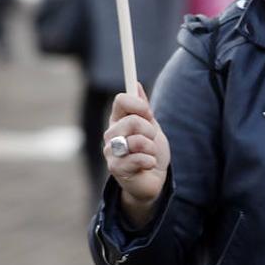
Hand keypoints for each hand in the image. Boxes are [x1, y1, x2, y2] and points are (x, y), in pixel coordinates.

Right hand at [105, 84, 170, 226]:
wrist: (153, 179)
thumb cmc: (151, 152)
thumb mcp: (152, 127)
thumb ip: (143, 108)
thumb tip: (135, 84)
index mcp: (119, 121)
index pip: (121, 100)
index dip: (138, 104)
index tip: (149, 113)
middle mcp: (111, 134)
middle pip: (132, 120)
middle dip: (150, 131)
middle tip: (151, 140)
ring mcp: (111, 152)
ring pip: (136, 141)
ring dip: (151, 148)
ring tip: (149, 155)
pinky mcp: (115, 169)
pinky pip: (139, 158)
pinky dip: (150, 161)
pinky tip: (147, 165)